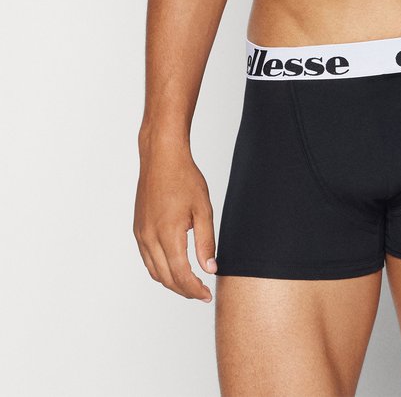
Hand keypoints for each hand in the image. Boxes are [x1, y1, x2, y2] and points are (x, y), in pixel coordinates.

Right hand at [134, 146, 217, 302]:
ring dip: (171, 282)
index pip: (181, 275)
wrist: (161, 158)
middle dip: (184, 290)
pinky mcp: (138, 229)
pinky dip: (160, 269)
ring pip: (154, 271)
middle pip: (166, 278)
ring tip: (190, 283)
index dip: (195, 289)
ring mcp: (141, 234)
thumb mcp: (203, 209)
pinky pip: (147, 258)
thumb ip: (206, 242)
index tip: (207, 295)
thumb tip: (210, 269)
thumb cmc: (184, 178)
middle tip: (202, 293)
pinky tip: (174, 266)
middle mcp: (150, 238)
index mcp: (168, 234)